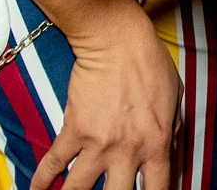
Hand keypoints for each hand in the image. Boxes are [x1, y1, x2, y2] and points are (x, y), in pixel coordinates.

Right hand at [31, 0, 180, 189]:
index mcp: (156, 144)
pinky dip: (41, 180)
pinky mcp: (74, 130)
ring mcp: (98, 143)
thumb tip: (171, 155)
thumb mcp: (175, 98)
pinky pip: (53, 163)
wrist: (117, 40)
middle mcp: (128, 150)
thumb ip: (172, 132)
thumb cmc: (150, 63)